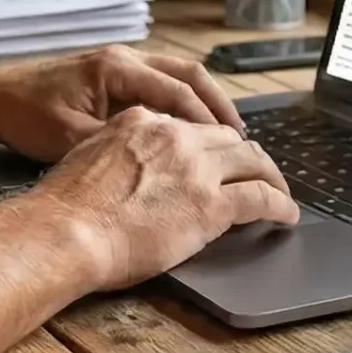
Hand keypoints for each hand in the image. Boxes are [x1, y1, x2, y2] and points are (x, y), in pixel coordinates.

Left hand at [0, 45, 244, 163]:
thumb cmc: (23, 116)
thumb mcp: (71, 139)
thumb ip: (118, 146)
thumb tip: (161, 166)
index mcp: (116, 69)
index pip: (178, 91)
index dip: (208, 120)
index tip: (232, 146)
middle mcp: (123, 59)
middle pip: (188, 75)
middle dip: (218, 105)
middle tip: (242, 138)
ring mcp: (117, 64)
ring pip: (176, 77)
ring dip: (202, 103)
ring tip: (225, 136)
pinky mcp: (110, 76)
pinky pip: (157, 85)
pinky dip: (179, 105)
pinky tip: (187, 132)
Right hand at [27, 108, 298, 290]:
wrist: (65, 231)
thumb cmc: (64, 207)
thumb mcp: (86, 157)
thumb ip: (114, 154)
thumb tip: (125, 172)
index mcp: (141, 121)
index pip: (188, 125)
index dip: (208, 142)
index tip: (216, 156)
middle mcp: (174, 136)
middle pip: (227, 138)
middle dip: (246, 154)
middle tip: (257, 171)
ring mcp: (196, 169)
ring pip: (252, 161)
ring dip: (270, 176)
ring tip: (279, 192)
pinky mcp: (211, 205)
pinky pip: (260, 198)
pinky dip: (279, 204)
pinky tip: (286, 215)